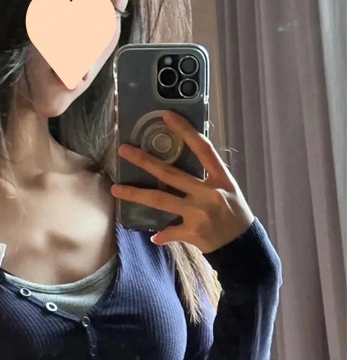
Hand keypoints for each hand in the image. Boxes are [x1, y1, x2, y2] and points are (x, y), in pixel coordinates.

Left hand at [110, 110, 254, 252]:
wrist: (243, 244)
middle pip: (170, 173)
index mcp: (220, 178)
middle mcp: (208, 192)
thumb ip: (208, 176)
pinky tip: (154, 236)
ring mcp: (198, 213)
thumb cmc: (235, 213)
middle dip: (144, 160)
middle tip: (123, 150)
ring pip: (160, 200)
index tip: (166, 115)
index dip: (185, 130)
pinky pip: (169, 232)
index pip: (202, 148)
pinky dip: (161, 234)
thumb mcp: (228, 189)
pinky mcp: (192, 232)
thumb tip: (184, 166)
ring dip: (135, 194)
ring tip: (116, 188)